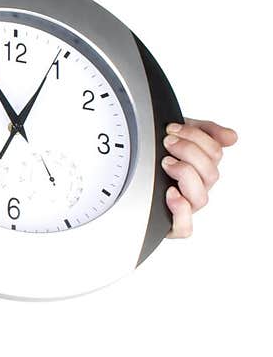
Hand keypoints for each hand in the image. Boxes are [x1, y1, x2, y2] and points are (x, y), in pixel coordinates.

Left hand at [161, 118, 238, 237]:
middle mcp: (196, 188)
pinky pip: (185, 228)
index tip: (172, 129)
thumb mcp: (177, 134)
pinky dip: (180, 210)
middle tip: (167, 142)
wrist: (125, 167)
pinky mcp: (170, 224)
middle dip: (189, 151)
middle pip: (211, 174)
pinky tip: (170, 193)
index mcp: (202, 167)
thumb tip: (231, 138)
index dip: (197, 138)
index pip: (215, 154)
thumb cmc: (153, 154)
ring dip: (185, 175)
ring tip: (165, 164)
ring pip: (202, 198)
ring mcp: (185, 206)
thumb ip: (205, 131)